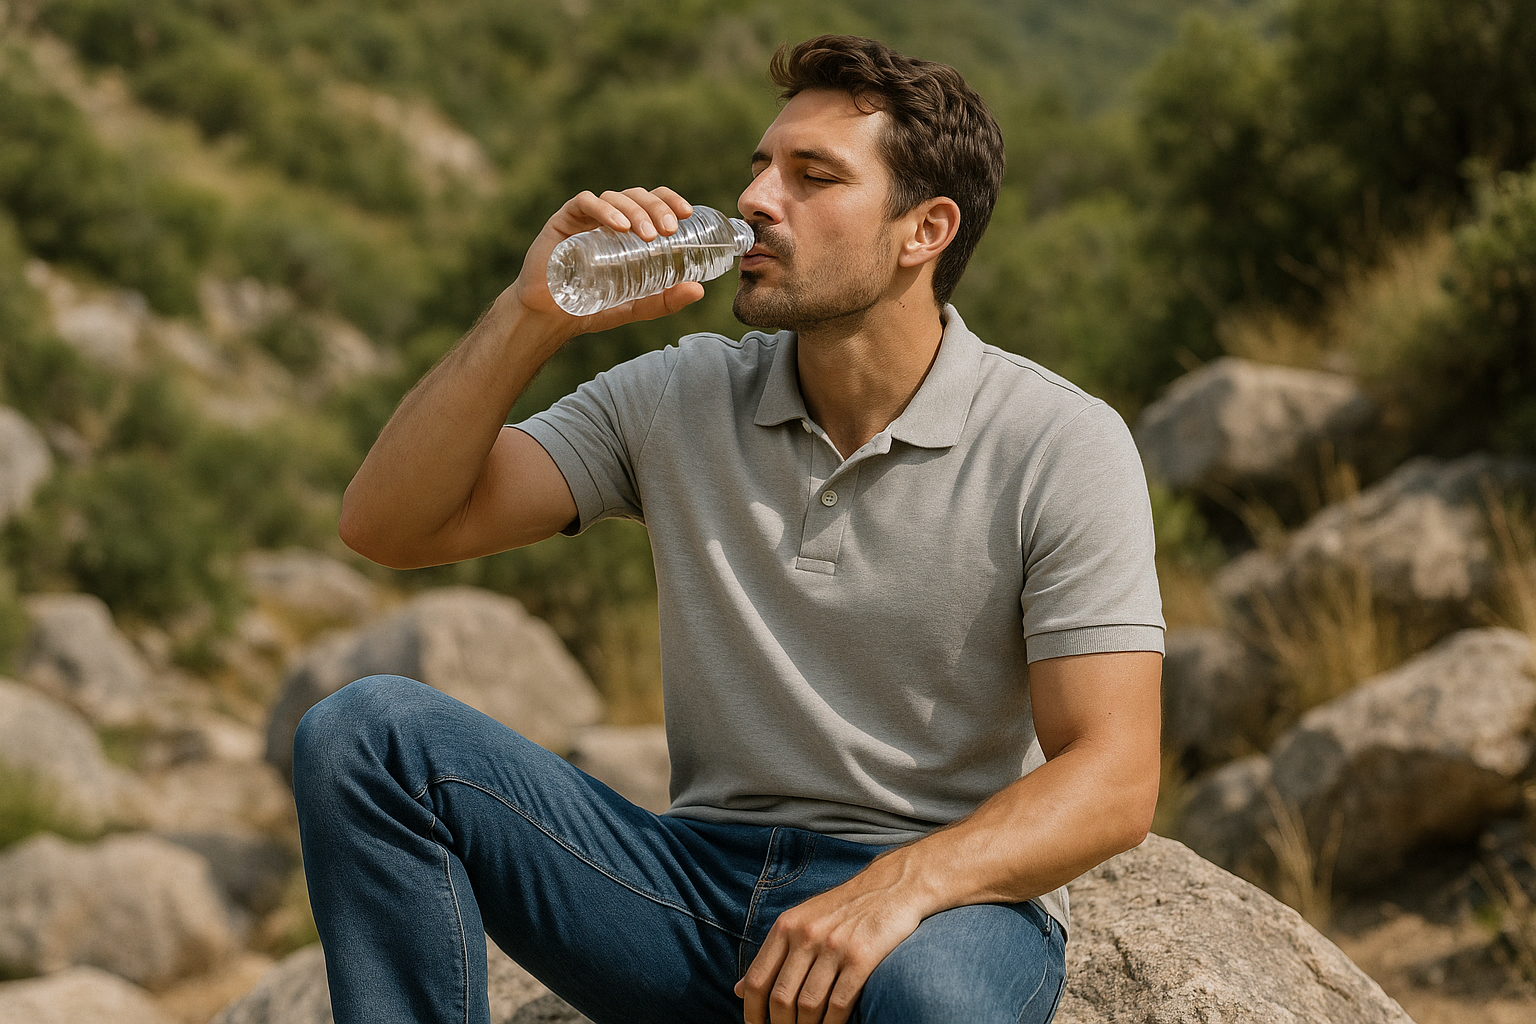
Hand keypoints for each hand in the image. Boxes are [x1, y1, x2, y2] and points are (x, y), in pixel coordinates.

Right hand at [509, 186, 706, 333]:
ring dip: (636, 211)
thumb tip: (699, 290)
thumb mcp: (637, 305)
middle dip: (657, 207)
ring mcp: (585, 217)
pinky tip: (619, 225)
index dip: (670, 200)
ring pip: (615, 197)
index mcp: (627, 229)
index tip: (686, 213)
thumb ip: (666, 300)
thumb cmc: (592, 306)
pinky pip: (585, 203)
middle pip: (637, 196)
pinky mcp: (563, 220)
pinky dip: (605, 210)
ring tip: (647, 236)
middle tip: (670, 228)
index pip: (652, 202)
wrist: (550, 317)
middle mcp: (608, 218)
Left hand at [734, 861, 927, 1023]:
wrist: (892, 885)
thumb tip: (739, 990)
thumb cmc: (844, 908)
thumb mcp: (801, 920)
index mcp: (786, 926)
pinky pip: (839, 1004)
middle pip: (781, 997)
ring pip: (808, 1005)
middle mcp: (806, 935)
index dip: (753, 1012)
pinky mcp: (861, 958)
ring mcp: (834, 946)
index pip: (758, 980)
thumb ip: (772, 954)